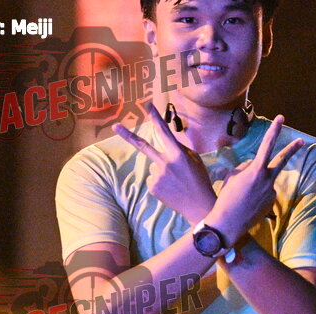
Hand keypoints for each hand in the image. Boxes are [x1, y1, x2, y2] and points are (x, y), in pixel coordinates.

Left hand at [112, 104, 215, 225]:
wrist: (199, 206)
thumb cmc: (200, 180)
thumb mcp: (195, 160)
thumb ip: (180, 149)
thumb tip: (166, 142)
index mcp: (178, 154)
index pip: (164, 132)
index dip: (155, 118)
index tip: (147, 106)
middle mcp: (165, 163)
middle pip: (143, 146)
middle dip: (127, 135)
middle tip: (115, 126)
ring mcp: (157, 176)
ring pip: (154, 166)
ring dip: (163, 171)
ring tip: (176, 182)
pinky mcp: (152, 187)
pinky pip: (153, 178)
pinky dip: (161, 182)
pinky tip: (171, 189)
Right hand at [205, 115, 303, 244]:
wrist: (228, 224)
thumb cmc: (226, 197)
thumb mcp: (232, 176)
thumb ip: (246, 168)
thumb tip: (255, 167)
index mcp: (256, 170)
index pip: (267, 145)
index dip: (274, 130)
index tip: (281, 118)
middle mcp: (268, 179)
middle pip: (282, 160)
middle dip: (292, 149)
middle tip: (301, 141)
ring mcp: (271, 192)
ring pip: (265, 180)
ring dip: (255, 184)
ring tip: (242, 196)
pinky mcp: (271, 202)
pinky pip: (263, 192)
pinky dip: (256, 195)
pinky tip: (247, 204)